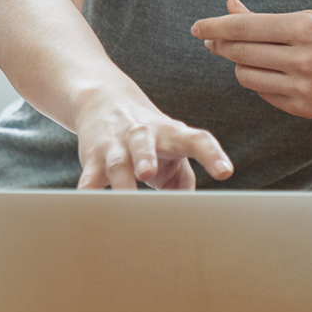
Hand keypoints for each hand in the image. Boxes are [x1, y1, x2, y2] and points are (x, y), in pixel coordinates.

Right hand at [72, 93, 231, 189]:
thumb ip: (184, 180)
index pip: (196, 140)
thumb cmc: (150, 137)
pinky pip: (89, 178)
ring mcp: (115, 145)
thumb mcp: (173, 151)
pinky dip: (88, 192)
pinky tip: (87, 204)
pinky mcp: (92, 158)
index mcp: (171, 133)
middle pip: (144, 144)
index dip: (211, 155)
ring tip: (124, 196)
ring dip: (120, 179)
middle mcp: (142, 134)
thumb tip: (187, 211)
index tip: (224, 172)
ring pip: (116, 163)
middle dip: (145, 158)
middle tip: (148, 174)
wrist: (103, 101)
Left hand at [191, 0, 311, 121]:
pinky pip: (263, 93)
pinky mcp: (302, 108)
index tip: (197, 27)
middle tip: (212, 39)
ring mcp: (302, 87)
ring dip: (239, 64)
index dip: (214, 26)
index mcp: (305, 28)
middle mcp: (301, 58)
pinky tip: (271, 72)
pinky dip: (260, 81)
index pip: (244, 27)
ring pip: (245, 75)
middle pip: (239, 52)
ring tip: (249, 54)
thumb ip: (269, 18)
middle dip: (221, 44)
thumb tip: (230, 7)